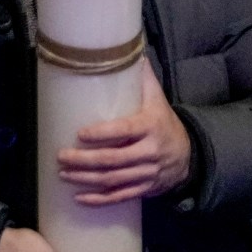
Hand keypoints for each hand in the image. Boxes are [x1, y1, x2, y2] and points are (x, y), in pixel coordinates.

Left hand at [56, 57, 191, 205]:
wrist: (190, 156)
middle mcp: (150, 152)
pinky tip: (80, 198)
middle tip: (61, 156)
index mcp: (150, 127)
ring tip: (63, 174)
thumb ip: (143, 79)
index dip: (102, 134)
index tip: (80, 134)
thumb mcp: (157, 99)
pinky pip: (120, 196)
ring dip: (87, 179)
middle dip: (85, 160)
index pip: (124, 131)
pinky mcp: (144, 189)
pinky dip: (99, 200)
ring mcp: (147, 173)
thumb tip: (131, 51)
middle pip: (114, 160)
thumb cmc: (164, 122)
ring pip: (114, 180)